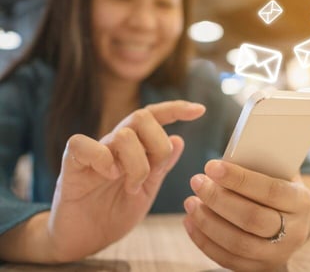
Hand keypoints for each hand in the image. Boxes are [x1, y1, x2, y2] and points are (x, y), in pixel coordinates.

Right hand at [48, 100, 204, 261]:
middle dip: (158, 144)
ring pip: (122, 135)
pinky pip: (83, 144)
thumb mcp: (147, 190)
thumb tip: (179, 139)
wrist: (84, 239)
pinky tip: (110, 176)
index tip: (200, 110)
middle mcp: (115, 143)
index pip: (154, 117)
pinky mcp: (72, 163)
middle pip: (141, 117)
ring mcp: (94, 151)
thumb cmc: (114, 212)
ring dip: (136, 164)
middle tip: (154, 172)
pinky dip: (102, 159)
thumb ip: (161, 166)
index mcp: (134, 147)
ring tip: (132, 187)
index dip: (176, 109)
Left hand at [183, 160, 309, 271]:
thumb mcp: (274, 168)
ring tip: (190, 202)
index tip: (211, 167)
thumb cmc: (274, 182)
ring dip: (207, 221)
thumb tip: (222, 160)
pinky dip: (204, 241)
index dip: (238, 179)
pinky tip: (190, 221)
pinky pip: (228, 259)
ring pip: (238, 243)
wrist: (288, 214)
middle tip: (196, 181)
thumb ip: (255, 162)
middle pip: (252, 219)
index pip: (270, 190)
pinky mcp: (259, 268)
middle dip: (218, 199)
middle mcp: (294, 231)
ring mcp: (277, 254)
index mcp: (300, 200)